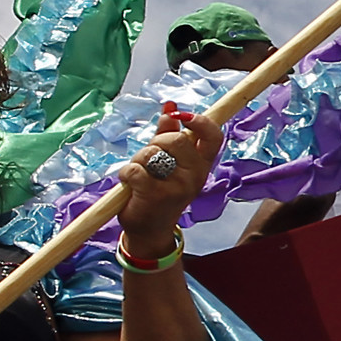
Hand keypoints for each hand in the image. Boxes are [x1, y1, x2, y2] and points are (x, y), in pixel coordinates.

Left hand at [115, 101, 223, 250]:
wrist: (149, 231)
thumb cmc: (158, 193)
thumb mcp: (169, 165)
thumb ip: (169, 135)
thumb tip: (170, 108)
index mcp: (201, 166)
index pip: (213, 137)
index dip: (200, 121)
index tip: (182, 117)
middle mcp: (195, 176)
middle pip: (176, 139)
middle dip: (156, 142)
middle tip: (149, 159)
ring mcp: (178, 187)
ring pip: (152, 153)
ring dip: (138, 160)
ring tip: (139, 176)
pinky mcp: (156, 195)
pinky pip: (135, 169)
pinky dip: (126, 174)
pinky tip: (131, 186)